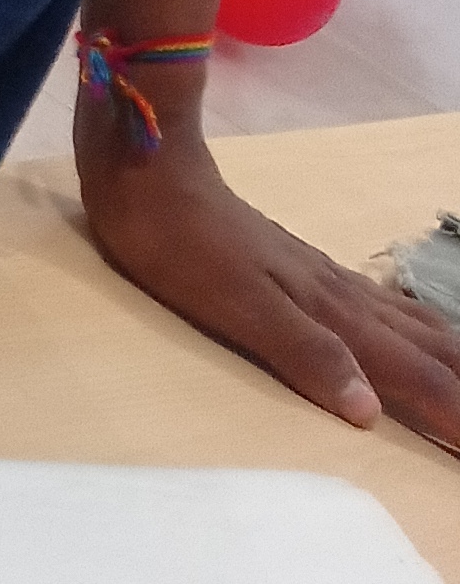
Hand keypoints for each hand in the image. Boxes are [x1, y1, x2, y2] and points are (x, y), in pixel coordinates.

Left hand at [82, 130, 459, 446]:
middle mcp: (341, 294)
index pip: (415, 372)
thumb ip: (305, 353)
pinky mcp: (300, 266)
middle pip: (428, 346)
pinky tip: (405, 327)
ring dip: (449, 355)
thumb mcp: (238, 307)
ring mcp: (322, 276)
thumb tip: (371, 411)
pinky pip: (380, 303)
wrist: (153, 172)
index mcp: (333, 312)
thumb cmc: (181, 246)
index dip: (454, 411)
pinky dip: (413, 326)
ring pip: (410, 322)